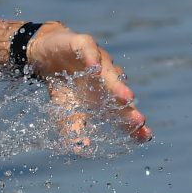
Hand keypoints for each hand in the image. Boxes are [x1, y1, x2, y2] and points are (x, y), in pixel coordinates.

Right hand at [26, 22, 151, 149]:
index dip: (133, 124)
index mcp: (105, 97)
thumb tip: (80, 148)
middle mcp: (107, 78)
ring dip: (117, 85)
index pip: (123, 111)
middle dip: (130, 108)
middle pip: (121, 93)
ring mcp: (97, 60)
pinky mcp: (82, 44)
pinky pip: (89, 50)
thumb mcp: (64, 112)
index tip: (145, 136)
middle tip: (138, 121)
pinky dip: (91, 59)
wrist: (46, 55)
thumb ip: (73, 128)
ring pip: (109, 72)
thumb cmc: (62, 87)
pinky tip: (93, 68)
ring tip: (125, 98)